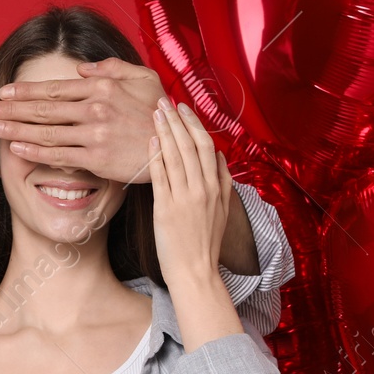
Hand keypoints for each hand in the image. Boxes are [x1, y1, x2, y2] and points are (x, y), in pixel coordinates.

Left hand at [0, 57, 163, 182]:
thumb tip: (80, 67)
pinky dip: (35, 150)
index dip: (26, 90)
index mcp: (102, 86)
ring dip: (14, 128)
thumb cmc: (161, 111)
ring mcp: (93, 134)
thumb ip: (111, 68)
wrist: (177, 147)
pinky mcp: (96, 158)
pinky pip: (58, 154)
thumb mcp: (142, 78)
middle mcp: (94, 108)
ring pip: (45, 131)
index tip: (4, 92)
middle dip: (10, 108)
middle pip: (43, 108)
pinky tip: (15, 146)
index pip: (55, 87)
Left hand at [148, 99, 246, 351]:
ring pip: (176, 156)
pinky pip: (161, 176)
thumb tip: (220, 157)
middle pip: (191, 145)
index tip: (183, 108)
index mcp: (217, 187)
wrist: (196, 272)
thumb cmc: (205, 243)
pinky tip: (150, 141)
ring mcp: (185, 198)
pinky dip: (156, 156)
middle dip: (177, 120)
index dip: (194, 124)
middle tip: (165, 101)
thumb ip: (223, 182)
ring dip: (165, 131)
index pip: (207, 146)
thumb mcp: (223, 210)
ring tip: (155, 113)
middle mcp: (203, 188)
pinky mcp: (167, 209)